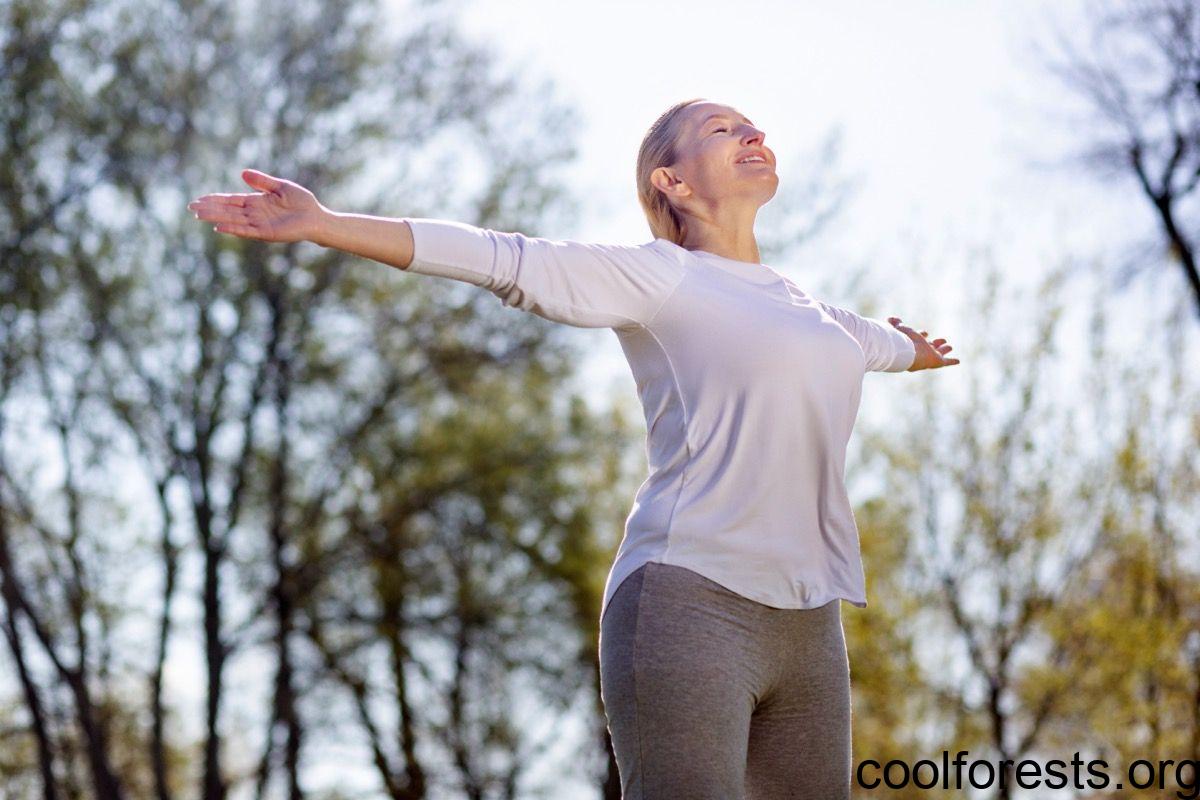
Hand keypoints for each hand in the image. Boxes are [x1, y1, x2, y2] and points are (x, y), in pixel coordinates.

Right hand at [187, 169, 323, 242]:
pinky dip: (233, 229)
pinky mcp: (267, 233)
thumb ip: (262, 181)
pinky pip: (246, 231)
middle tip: (191, 208)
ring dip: (216, 218)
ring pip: (233, 220)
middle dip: (210, 209)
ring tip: (199, 215)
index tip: (199, 199)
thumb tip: (242, 173)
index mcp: (256, 202)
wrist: (316, 217)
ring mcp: (259, 224)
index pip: (231, 200)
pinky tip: (220, 227)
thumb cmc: (302, 202)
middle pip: (228, 210)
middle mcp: (255, 214)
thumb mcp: (280, 187)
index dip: (216, 200)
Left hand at [887, 317, 959, 370]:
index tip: (925, 333)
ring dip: (944, 350)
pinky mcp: (937, 362)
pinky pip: (946, 362)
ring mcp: (930, 356)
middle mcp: (921, 351)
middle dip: (934, 343)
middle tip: (941, 340)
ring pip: (938, 353)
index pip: (918, 339)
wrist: (907, 353)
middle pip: (929, 347)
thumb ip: (896, 324)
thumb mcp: (900, 329)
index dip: (922, 335)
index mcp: (913, 344)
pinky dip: (952, 361)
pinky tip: (958, 361)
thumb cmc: (902, 341)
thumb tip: (890, 318)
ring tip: (949, 346)